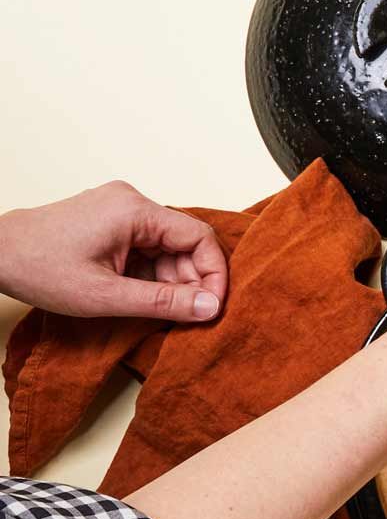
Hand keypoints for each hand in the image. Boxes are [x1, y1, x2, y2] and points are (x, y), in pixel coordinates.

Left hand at [0, 180, 227, 320]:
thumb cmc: (39, 268)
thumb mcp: (107, 295)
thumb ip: (163, 302)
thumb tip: (209, 308)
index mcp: (134, 210)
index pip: (199, 237)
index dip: (214, 273)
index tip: (213, 306)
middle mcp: (133, 203)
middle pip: (185, 243)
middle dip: (191, 281)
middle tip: (188, 315)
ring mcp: (123, 212)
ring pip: (169, 249)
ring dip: (171, 281)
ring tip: (161, 310)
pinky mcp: (114, 223)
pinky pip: (149, 249)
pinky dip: (153, 275)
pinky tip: (144, 297)